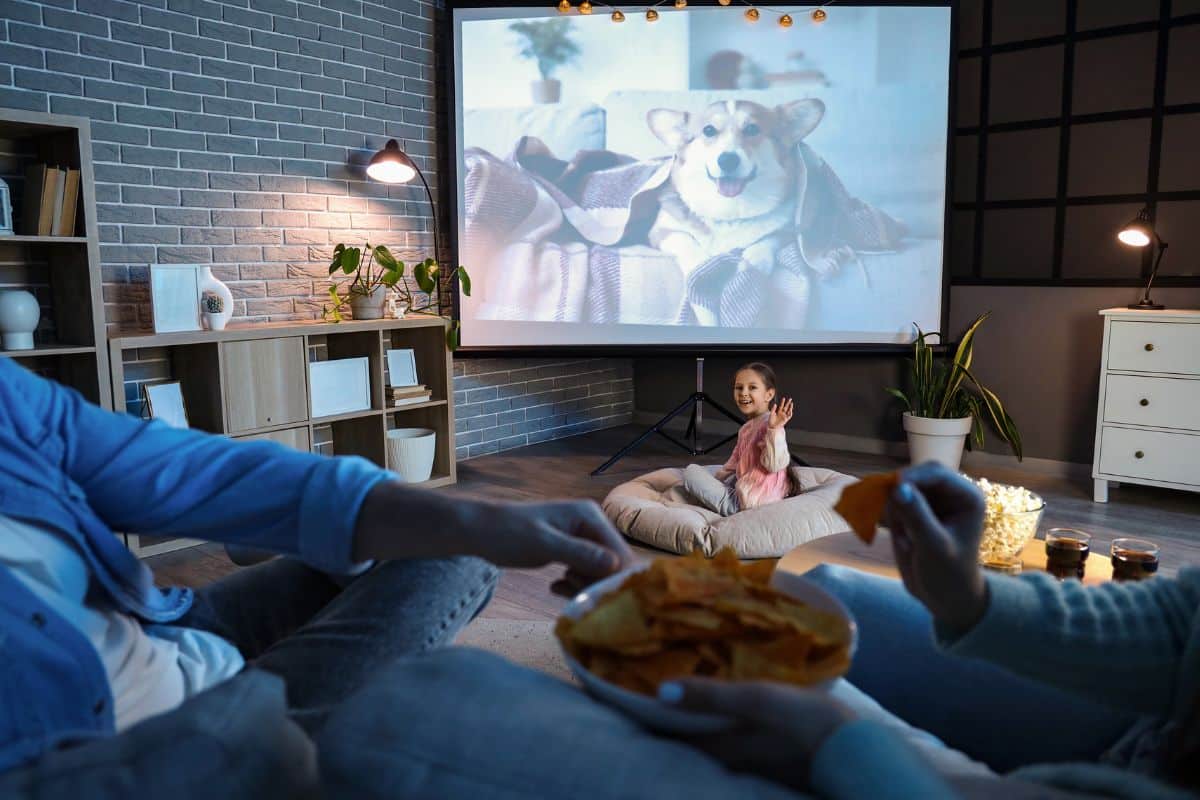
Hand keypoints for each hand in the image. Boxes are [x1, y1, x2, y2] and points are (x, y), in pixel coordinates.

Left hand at [463, 498, 636, 596]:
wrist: (479, 531)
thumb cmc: (508, 532)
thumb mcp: (543, 544)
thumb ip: (579, 553)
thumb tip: (615, 565)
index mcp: (589, 517)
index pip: (619, 552)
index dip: (613, 578)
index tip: (597, 597)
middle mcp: (591, 525)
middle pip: (612, 564)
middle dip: (596, 583)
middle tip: (571, 591)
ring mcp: (581, 539)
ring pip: (598, 572)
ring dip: (582, 585)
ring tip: (559, 586)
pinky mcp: (571, 552)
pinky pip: (584, 573)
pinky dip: (572, 585)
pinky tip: (554, 588)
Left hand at [660, 679, 854, 790]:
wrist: (859, 752)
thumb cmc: (803, 722)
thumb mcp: (756, 700)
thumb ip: (709, 696)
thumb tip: (659, 691)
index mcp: (722, 748)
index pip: (675, 735)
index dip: (654, 716)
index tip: (635, 694)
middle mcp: (732, 762)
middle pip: (693, 739)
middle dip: (675, 718)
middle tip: (655, 689)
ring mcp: (754, 763)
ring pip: (715, 740)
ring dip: (701, 720)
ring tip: (687, 693)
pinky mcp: (775, 757)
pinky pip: (738, 739)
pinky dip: (727, 723)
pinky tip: (731, 708)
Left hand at [768, 397, 792, 429]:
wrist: (772, 426)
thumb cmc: (771, 420)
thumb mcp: (771, 413)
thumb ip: (773, 409)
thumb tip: (775, 404)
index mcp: (778, 412)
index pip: (781, 406)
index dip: (783, 402)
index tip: (784, 398)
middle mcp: (782, 413)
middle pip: (786, 407)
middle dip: (788, 403)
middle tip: (790, 399)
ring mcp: (784, 416)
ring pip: (789, 411)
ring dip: (790, 407)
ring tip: (791, 403)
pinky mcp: (786, 419)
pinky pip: (789, 415)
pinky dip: (790, 413)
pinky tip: (790, 410)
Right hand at [885, 462, 988, 633]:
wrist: (945, 597)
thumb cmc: (948, 574)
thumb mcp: (933, 546)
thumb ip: (917, 515)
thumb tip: (897, 487)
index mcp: (967, 497)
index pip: (936, 473)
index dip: (911, 476)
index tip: (888, 488)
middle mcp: (951, 493)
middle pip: (917, 475)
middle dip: (900, 490)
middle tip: (885, 510)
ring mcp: (933, 501)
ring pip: (902, 487)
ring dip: (895, 507)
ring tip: (905, 538)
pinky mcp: (916, 510)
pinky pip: (895, 501)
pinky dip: (891, 516)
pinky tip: (903, 540)